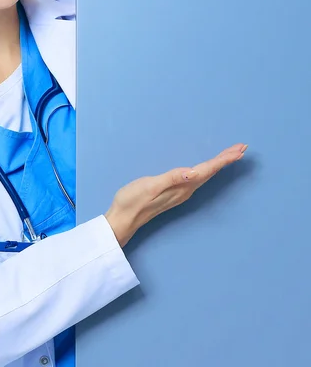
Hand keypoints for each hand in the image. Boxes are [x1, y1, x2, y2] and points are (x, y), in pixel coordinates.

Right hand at [105, 143, 247, 247]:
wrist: (123, 218)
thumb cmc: (132, 200)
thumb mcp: (149, 186)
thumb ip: (171, 178)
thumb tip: (192, 172)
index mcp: (181, 186)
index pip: (207, 170)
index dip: (223, 160)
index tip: (239, 151)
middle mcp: (185, 190)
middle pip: (210, 173)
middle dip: (226, 160)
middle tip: (242, 148)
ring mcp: (180, 192)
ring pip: (206, 175)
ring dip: (219, 164)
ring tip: (231, 155)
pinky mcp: (174, 192)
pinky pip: (197, 178)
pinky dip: (208, 169)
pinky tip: (208, 168)